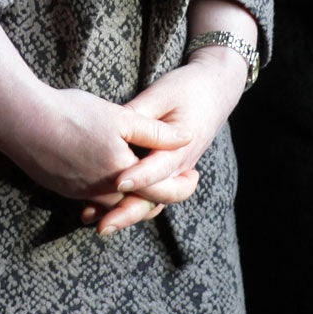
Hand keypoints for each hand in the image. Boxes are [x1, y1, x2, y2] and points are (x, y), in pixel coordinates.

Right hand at [0, 86, 193, 205]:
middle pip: (141, 203)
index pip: (163, 193)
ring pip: (117, 204)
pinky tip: (111, 177)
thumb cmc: (73, 115)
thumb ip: (156, 132)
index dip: (182, 187)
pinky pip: (94, 201)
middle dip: (160, 194)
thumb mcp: (120, 117)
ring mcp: (81, 195)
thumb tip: (187, 137)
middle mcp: (103, 194)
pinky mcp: (64, 190)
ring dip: (134, 196)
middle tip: (175, 181)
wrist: (22, 122)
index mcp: (123, 176)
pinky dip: (109, 195)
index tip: (194, 176)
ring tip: (146, 179)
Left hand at [79, 50, 247, 234]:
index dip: (139, 177)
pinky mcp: (167, 173)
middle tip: (103, 224)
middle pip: (156, 197)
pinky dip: (130, 204)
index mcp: (182, 146)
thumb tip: (112, 126)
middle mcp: (181, 166)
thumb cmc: (187, 88)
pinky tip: (102, 209)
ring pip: (152, 201)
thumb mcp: (162, 94)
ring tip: (98, 223)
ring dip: (127, 214)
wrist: (214, 91)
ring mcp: (175, 173)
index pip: (159, 167)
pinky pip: (150, 194)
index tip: (118, 183)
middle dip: (129, 211)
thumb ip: (140, 114)